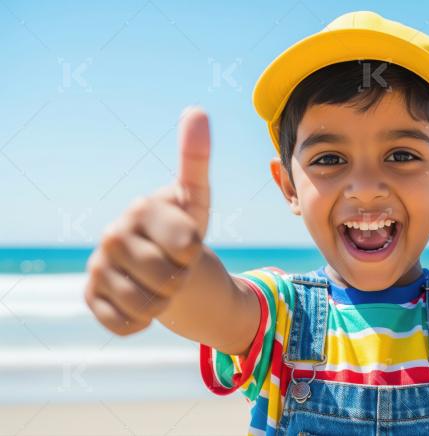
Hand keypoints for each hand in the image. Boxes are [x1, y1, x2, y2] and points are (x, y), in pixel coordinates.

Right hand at [84, 108, 211, 333]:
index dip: (197, 251)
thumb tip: (196, 110)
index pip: (187, 243)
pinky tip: (142, 304)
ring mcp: (99, 267)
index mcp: (140, 208)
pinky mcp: (91, 297)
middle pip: (168, 278)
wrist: (164, 268)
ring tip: (161, 284)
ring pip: (147, 304)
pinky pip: (124, 323)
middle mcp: (112, 235)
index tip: (191, 242)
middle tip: (176, 266)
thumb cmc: (183, 231)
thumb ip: (196, 159)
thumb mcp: (196, 200)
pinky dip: (140, 322)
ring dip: (165, 302)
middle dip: (182, 278)